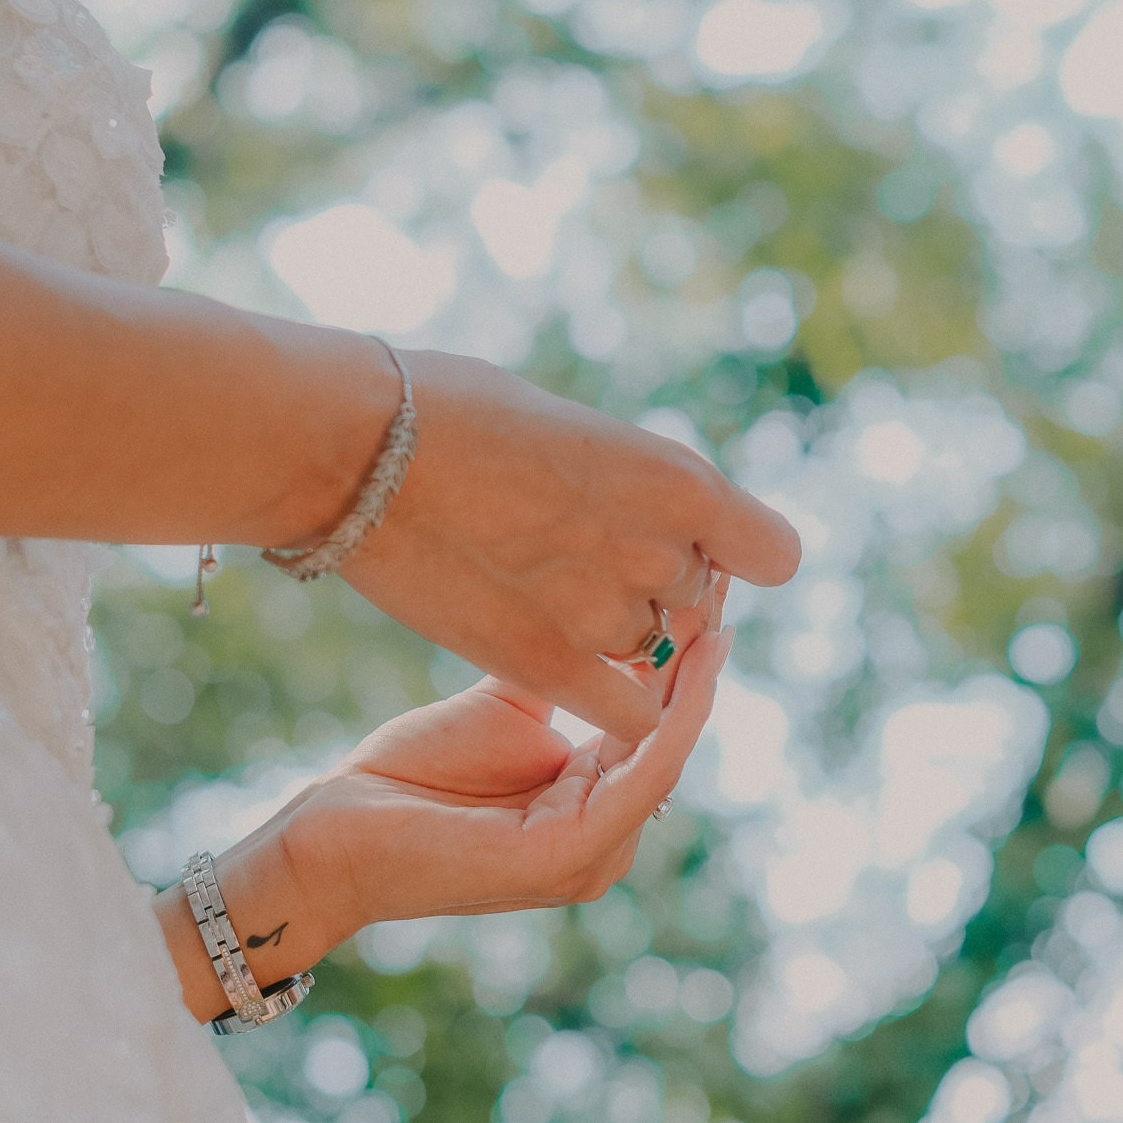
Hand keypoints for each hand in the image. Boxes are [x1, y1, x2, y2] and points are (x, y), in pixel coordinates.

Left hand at [282, 596, 730, 951]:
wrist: (330, 839)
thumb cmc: (405, 778)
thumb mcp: (503, 707)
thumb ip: (558, 672)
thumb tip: (600, 601)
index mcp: (597, 805)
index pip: (659, 721)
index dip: (684, 650)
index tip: (703, 578)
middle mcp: (612, 837)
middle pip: (675, 731)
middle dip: (700, 652)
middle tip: (723, 574)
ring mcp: (596, 855)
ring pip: (670, 750)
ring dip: (698, 677)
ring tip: (717, 605)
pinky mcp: (572, 856)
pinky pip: (644, 775)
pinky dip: (674, 717)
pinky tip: (693, 660)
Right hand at [336, 348, 798, 741]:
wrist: (349, 445)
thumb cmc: (449, 409)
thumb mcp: (576, 430)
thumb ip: (631, 486)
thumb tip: (650, 518)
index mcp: (678, 480)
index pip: (773, 555)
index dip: (736, 554)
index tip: (696, 546)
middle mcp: (658, 552)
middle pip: (699, 601)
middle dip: (659, 585)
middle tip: (583, 557)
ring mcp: (604, 616)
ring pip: (653, 652)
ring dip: (616, 634)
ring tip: (539, 588)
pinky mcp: (546, 666)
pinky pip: (624, 712)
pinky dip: (610, 701)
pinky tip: (567, 671)